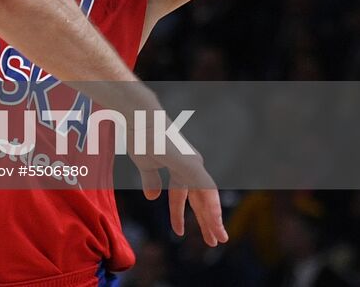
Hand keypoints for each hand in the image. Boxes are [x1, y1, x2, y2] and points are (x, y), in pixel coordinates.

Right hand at [128, 127, 228, 246]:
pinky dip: (212, 206)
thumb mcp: (145, 164)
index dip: (179, 214)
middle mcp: (191, 167)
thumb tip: (152, 197)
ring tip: (220, 237)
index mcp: (179, 167)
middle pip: (200, 200)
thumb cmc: (140, 136)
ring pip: (208, 198)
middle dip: (206, 221)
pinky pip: (206, 190)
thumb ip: (150, 180)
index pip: (184, 196)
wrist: (139, 120)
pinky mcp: (192, 165)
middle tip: (215, 241)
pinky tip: (215, 220)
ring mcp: (193, 165)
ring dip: (214, 219)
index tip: (179, 232)